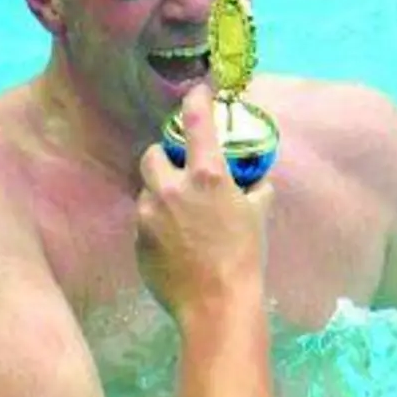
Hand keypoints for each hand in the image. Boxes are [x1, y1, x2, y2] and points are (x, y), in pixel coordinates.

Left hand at [135, 83, 274, 327]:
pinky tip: (175, 244)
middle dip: (161, 157)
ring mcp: (149, 215)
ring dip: (160, 194)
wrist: (216, 303)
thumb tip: (257, 177)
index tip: (197, 92)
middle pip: (151, 154)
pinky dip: (156, 224)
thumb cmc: (245, 257)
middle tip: (177, 170)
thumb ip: (256, 188)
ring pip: (146, 191)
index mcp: (207, 176)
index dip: (196, 101)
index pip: (196, 123)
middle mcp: (172, 188)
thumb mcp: (259, 215)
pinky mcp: (137, 240)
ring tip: (179, 216)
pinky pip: (144, 221)